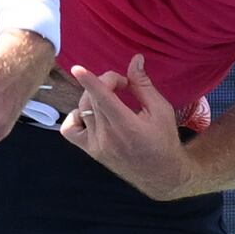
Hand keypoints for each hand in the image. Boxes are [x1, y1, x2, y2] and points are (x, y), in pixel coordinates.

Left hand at [53, 54, 209, 197]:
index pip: (103, 99)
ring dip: (93, 96)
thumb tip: (135, 60)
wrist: (161, 174)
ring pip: (82, 108)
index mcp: (127, 126)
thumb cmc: (164, 140)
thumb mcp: (161, 110)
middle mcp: (108, 136)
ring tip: (110, 100)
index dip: (89, 82)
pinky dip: (76, 116)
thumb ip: (144, 85)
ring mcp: (96, 145)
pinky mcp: (90, 150)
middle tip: (123, 85)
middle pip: (93, 98)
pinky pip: (70, 129)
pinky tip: (90, 114)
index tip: (77, 69)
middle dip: (106, 83)